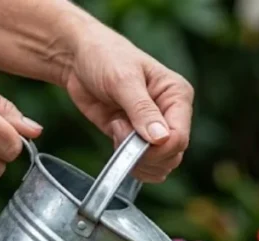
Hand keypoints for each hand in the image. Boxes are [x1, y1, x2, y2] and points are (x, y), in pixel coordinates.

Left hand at [61, 21, 192, 182]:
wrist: (78, 59)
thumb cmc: (105, 57)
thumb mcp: (123, 79)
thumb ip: (142, 109)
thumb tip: (161, 139)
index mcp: (177, 96)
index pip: (180, 137)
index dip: (159, 149)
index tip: (133, 141)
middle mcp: (170, 115)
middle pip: (172, 155)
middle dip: (145, 155)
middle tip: (120, 130)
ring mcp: (154, 129)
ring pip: (159, 165)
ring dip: (135, 158)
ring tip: (116, 128)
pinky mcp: (136, 139)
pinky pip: (141, 165)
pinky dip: (127, 160)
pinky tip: (114, 135)